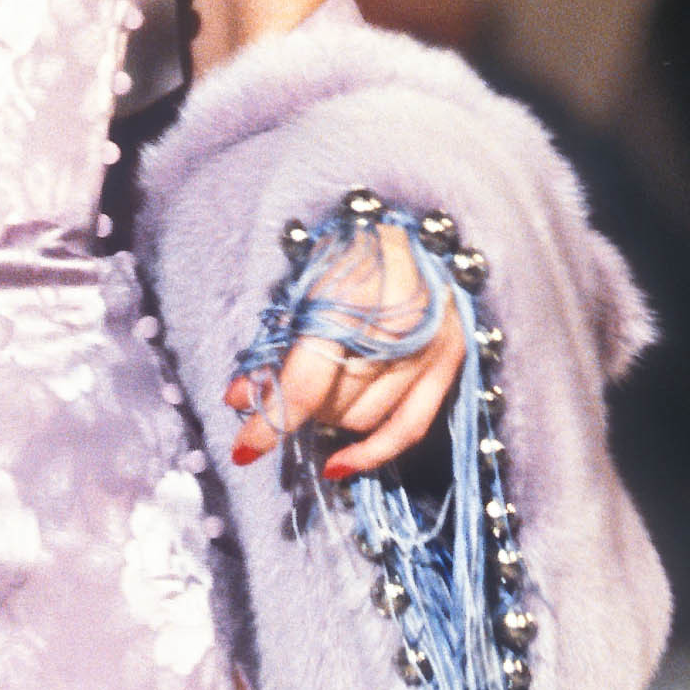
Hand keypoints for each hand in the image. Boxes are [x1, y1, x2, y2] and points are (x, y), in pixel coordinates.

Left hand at [224, 221, 465, 479]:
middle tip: (279, 391)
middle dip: (296, 408)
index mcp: (354, 300)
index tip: (242, 448)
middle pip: (334, 404)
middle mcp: (398, 330)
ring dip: (328, 418)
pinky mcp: (450, 363)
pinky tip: (338, 466)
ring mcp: (430, 349)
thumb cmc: (350, 247)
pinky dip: (370, 452)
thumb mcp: (304, 284)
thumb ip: (274, 342)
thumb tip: (239, 399)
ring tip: (316, 391)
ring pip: (363, 418)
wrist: (417, 223)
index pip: (308, 383)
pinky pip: (408, 428)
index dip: (271, 421)